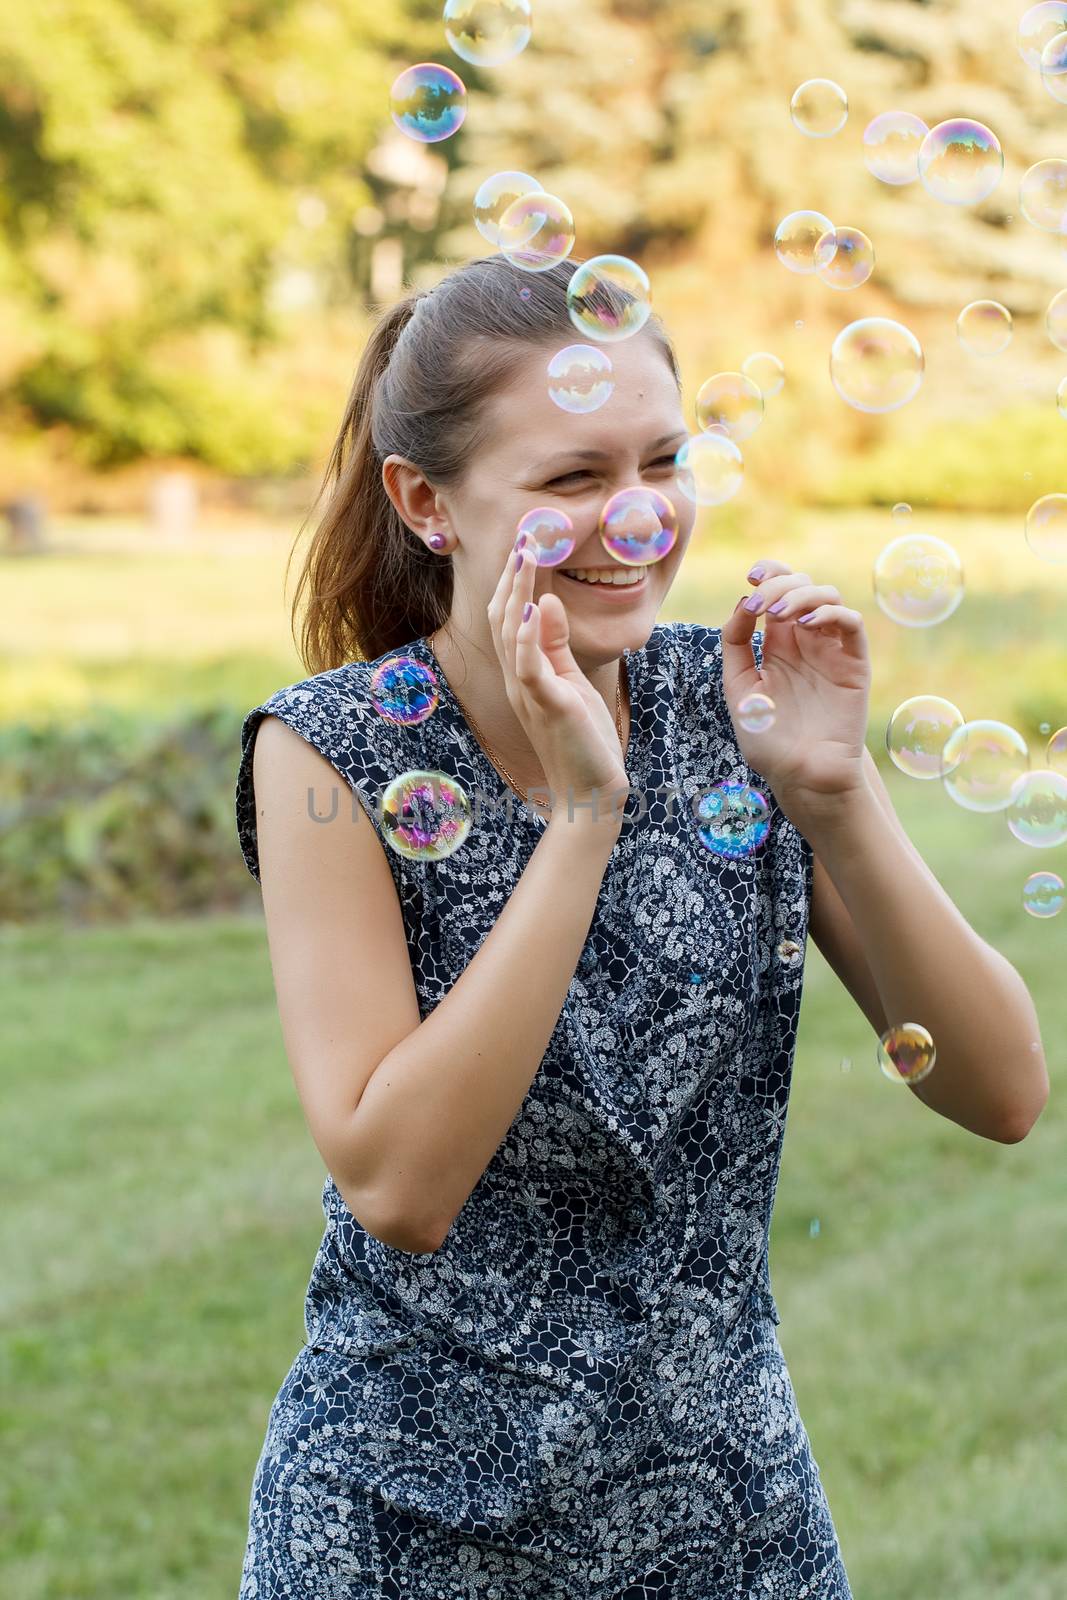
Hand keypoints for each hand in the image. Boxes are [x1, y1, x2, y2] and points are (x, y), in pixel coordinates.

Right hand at [486, 541, 630, 824]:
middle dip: (513, 573)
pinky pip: (530, 666)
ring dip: (519, 590)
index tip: (527, 541)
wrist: (590, 792)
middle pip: (504, 615)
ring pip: (512, 632)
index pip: (511, 615)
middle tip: (524, 532)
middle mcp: (518, 678)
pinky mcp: (548, 706)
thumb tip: (547, 599)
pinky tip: (536, 604)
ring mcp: (529, 692)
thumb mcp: (570, 682)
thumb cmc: (583, 739)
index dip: (516, 577)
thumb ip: (556, 644)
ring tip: (527, 554)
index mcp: (523, 671)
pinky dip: (530, 634)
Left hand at [719, 557, 871, 829]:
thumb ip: (736, 646)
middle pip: (802, 586)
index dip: (769, 574)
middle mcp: (806, 643)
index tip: (751, 577)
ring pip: (829, 596)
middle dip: (781, 582)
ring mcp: (831, 652)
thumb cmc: (769, 741)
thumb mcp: (739, 689)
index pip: (779, 593)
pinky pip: (851, 625)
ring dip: (803, 594)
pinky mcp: (854, 666)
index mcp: (778, 646)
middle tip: (762, 601)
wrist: (801, 776)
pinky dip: (830, 613)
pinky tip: (806, 624)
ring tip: (780, 615)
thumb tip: (743, 604)